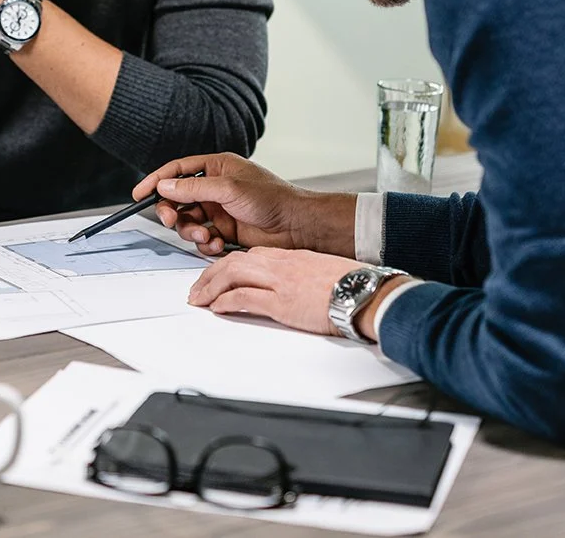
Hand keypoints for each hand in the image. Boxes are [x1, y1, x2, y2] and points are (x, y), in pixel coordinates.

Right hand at [132, 152, 342, 255]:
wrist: (296, 227)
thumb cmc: (272, 199)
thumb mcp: (229, 188)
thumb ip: (193, 188)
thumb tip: (165, 186)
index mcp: (216, 168)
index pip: (177, 171)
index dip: (157, 181)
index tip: (139, 193)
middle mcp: (215, 188)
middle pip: (178, 199)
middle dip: (172, 212)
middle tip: (171, 220)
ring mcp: (219, 210)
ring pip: (188, 221)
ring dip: (191, 231)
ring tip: (205, 235)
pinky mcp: (224, 230)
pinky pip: (202, 238)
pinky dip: (205, 243)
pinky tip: (217, 243)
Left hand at [188, 248, 384, 335]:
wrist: (367, 293)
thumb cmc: (352, 285)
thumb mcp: (321, 273)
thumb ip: (300, 275)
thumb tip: (291, 286)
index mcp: (291, 257)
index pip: (248, 256)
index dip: (226, 266)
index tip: (216, 275)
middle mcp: (281, 264)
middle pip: (233, 262)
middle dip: (209, 276)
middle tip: (197, 289)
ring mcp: (280, 282)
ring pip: (232, 275)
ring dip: (210, 288)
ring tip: (198, 299)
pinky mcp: (282, 302)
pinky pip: (244, 297)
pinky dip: (226, 301)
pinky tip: (217, 307)